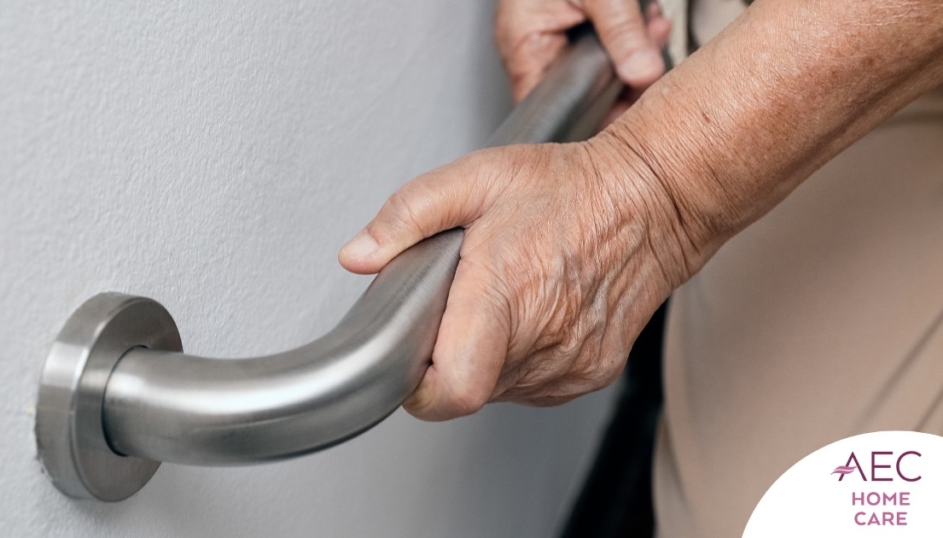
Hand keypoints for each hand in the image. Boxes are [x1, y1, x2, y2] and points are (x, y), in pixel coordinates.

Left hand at [338, 134, 691, 420]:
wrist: (652, 201)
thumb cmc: (571, 188)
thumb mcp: (478, 178)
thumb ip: (408, 214)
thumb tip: (359, 254)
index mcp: (507, 294)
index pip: (451, 390)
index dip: (418, 386)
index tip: (410, 358)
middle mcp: (543, 339)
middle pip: (467, 385)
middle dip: (448, 350)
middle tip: (462, 299)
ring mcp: (571, 364)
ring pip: (498, 387)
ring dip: (485, 353)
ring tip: (504, 298)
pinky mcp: (591, 373)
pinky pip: (533, 385)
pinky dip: (520, 357)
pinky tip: (532, 311)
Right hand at [496, 0, 671, 121]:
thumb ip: (622, 33)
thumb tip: (644, 74)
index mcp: (523, 44)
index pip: (550, 108)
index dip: (587, 118)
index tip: (623, 116)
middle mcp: (533, 45)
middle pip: (579, 91)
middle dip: (622, 79)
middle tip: (651, 64)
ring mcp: (551, 34)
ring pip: (597, 67)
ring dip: (631, 53)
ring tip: (651, 30)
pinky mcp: (570, 22)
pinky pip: (602, 44)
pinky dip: (628, 35)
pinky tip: (646, 22)